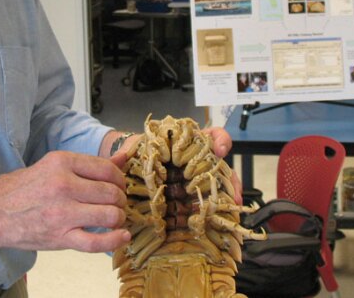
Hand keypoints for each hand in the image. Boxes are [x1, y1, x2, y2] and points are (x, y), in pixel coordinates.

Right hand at [0, 151, 128, 252]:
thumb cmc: (21, 189)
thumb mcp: (53, 166)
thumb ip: (89, 164)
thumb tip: (123, 156)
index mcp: (62, 162)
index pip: (107, 169)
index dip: (120, 179)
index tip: (119, 185)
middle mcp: (63, 185)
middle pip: (111, 192)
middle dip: (120, 199)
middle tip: (116, 203)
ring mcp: (62, 213)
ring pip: (109, 215)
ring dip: (118, 218)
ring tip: (114, 218)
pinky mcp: (59, 237)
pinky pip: (96, 242)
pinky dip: (114, 241)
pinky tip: (121, 235)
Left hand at [109, 126, 243, 205]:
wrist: (134, 166)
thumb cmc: (140, 151)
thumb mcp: (136, 146)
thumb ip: (130, 149)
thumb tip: (119, 158)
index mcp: (189, 142)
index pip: (212, 135)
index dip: (220, 141)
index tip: (221, 150)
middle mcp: (198, 159)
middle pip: (221, 166)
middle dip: (232, 179)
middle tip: (235, 194)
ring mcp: (198, 177)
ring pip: (219, 185)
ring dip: (228, 197)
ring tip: (232, 209)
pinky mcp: (194, 194)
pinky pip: (209, 201)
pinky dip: (216, 210)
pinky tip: (220, 218)